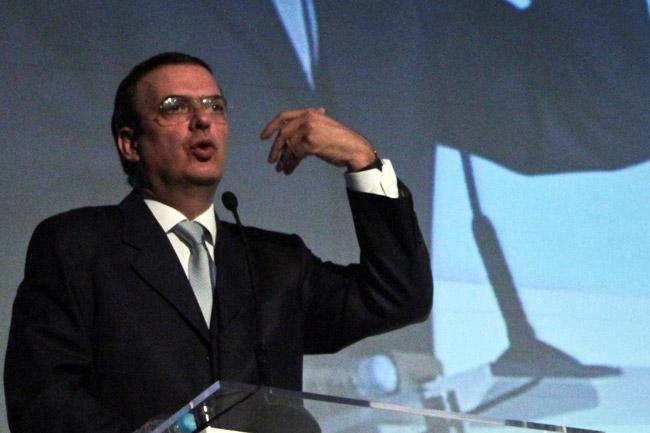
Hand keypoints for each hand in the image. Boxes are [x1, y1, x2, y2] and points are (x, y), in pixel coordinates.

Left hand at [260, 108, 375, 174]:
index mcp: (309, 113)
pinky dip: (290, 164)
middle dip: (276, 149)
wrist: (354, 149)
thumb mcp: (324, 126)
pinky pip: (295, 155)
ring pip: (289, 146)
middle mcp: (308, 119)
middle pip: (283, 133)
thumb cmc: (340, 140)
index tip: (263, 137)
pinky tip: (288, 170)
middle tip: (271, 160)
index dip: (271, 126)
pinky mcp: (312, 143)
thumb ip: (308, 127)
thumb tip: (290, 138)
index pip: (283, 116)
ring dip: (283, 160)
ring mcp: (310, 130)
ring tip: (280, 169)